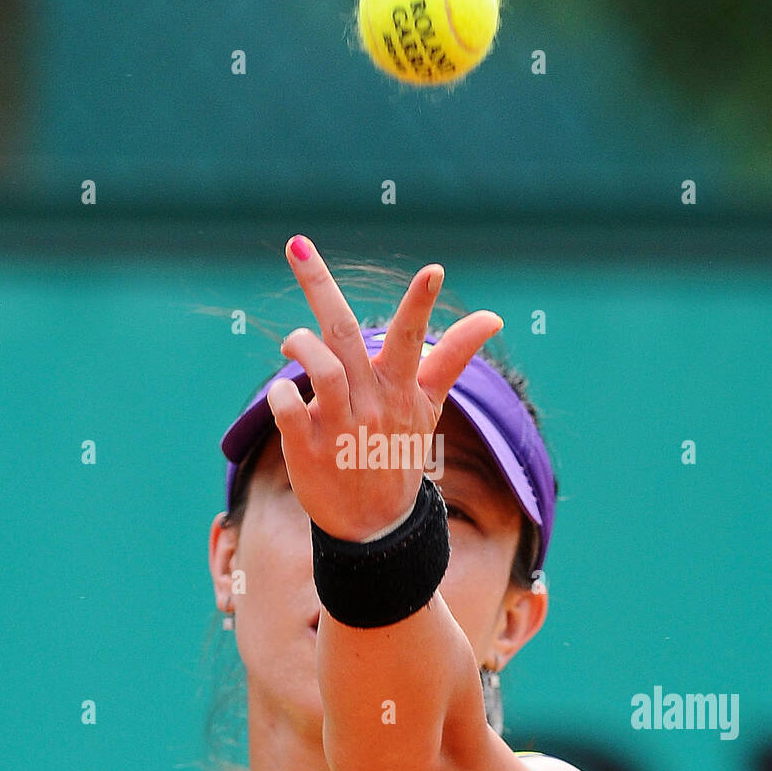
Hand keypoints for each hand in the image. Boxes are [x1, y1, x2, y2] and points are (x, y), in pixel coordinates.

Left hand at [266, 235, 502, 541]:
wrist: (377, 525)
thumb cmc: (399, 450)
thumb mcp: (429, 405)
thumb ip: (451, 357)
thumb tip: (493, 318)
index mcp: (400, 389)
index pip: (412, 339)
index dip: (421, 305)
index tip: (434, 270)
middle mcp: (372, 404)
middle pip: (345, 336)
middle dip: (321, 285)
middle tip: (299, 245)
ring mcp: (340, 428)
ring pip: (319, 369)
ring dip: (300, 344)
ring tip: (294, 339)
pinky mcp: (308, 451)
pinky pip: (287, 411)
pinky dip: (278, 395)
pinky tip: (280, 394)